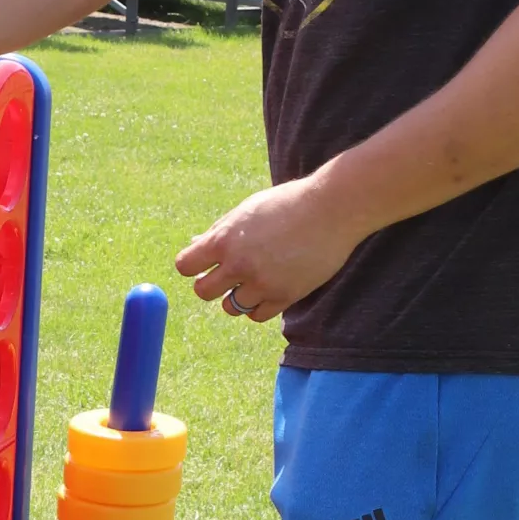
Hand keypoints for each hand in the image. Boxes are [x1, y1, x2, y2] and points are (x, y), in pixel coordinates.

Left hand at [173, 174, 373, 322]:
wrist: (332, 209)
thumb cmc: (288, 204)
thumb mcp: (247, 210)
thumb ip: (219, 232)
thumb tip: (194, 247)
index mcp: (225, 239)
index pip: (186, 266)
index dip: (193, 265)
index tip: (205, 262)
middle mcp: (239, 264)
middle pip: (203, 292)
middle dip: (211, 285)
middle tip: (229, 275)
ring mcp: (262, 282)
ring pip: (230, 308)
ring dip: (236, 297)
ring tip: (254, 279)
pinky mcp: (285, 296)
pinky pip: (257, 315)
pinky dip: (258, 306)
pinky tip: (268, 288)